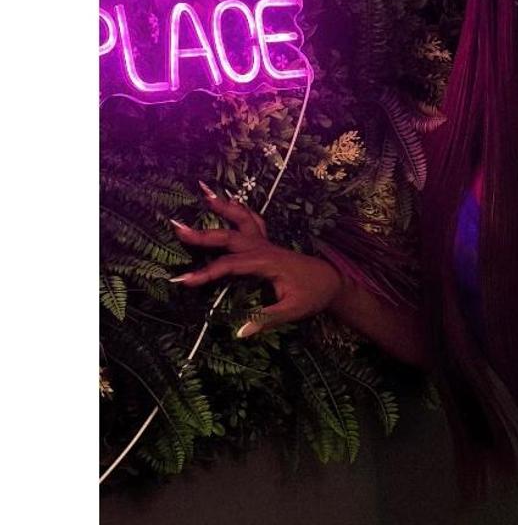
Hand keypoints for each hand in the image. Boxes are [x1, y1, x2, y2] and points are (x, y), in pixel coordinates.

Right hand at [169, 183, 343, 337]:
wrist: (333, 282)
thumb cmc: (313, 296)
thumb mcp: (293, 312)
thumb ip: (266, 319)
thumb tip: (240, 332)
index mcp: (267, 263)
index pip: (230, 266)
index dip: (206, 273)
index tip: (183, 280)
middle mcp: (265, 249)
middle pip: (230, 238)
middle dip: (203, 235)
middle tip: (177, 228)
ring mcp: (267, 244)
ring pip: (243, 221)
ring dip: (224, 207)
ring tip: (204, 192)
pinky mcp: (268, 245)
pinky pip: (252, 222)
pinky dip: (239, 211)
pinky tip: (229, 202)